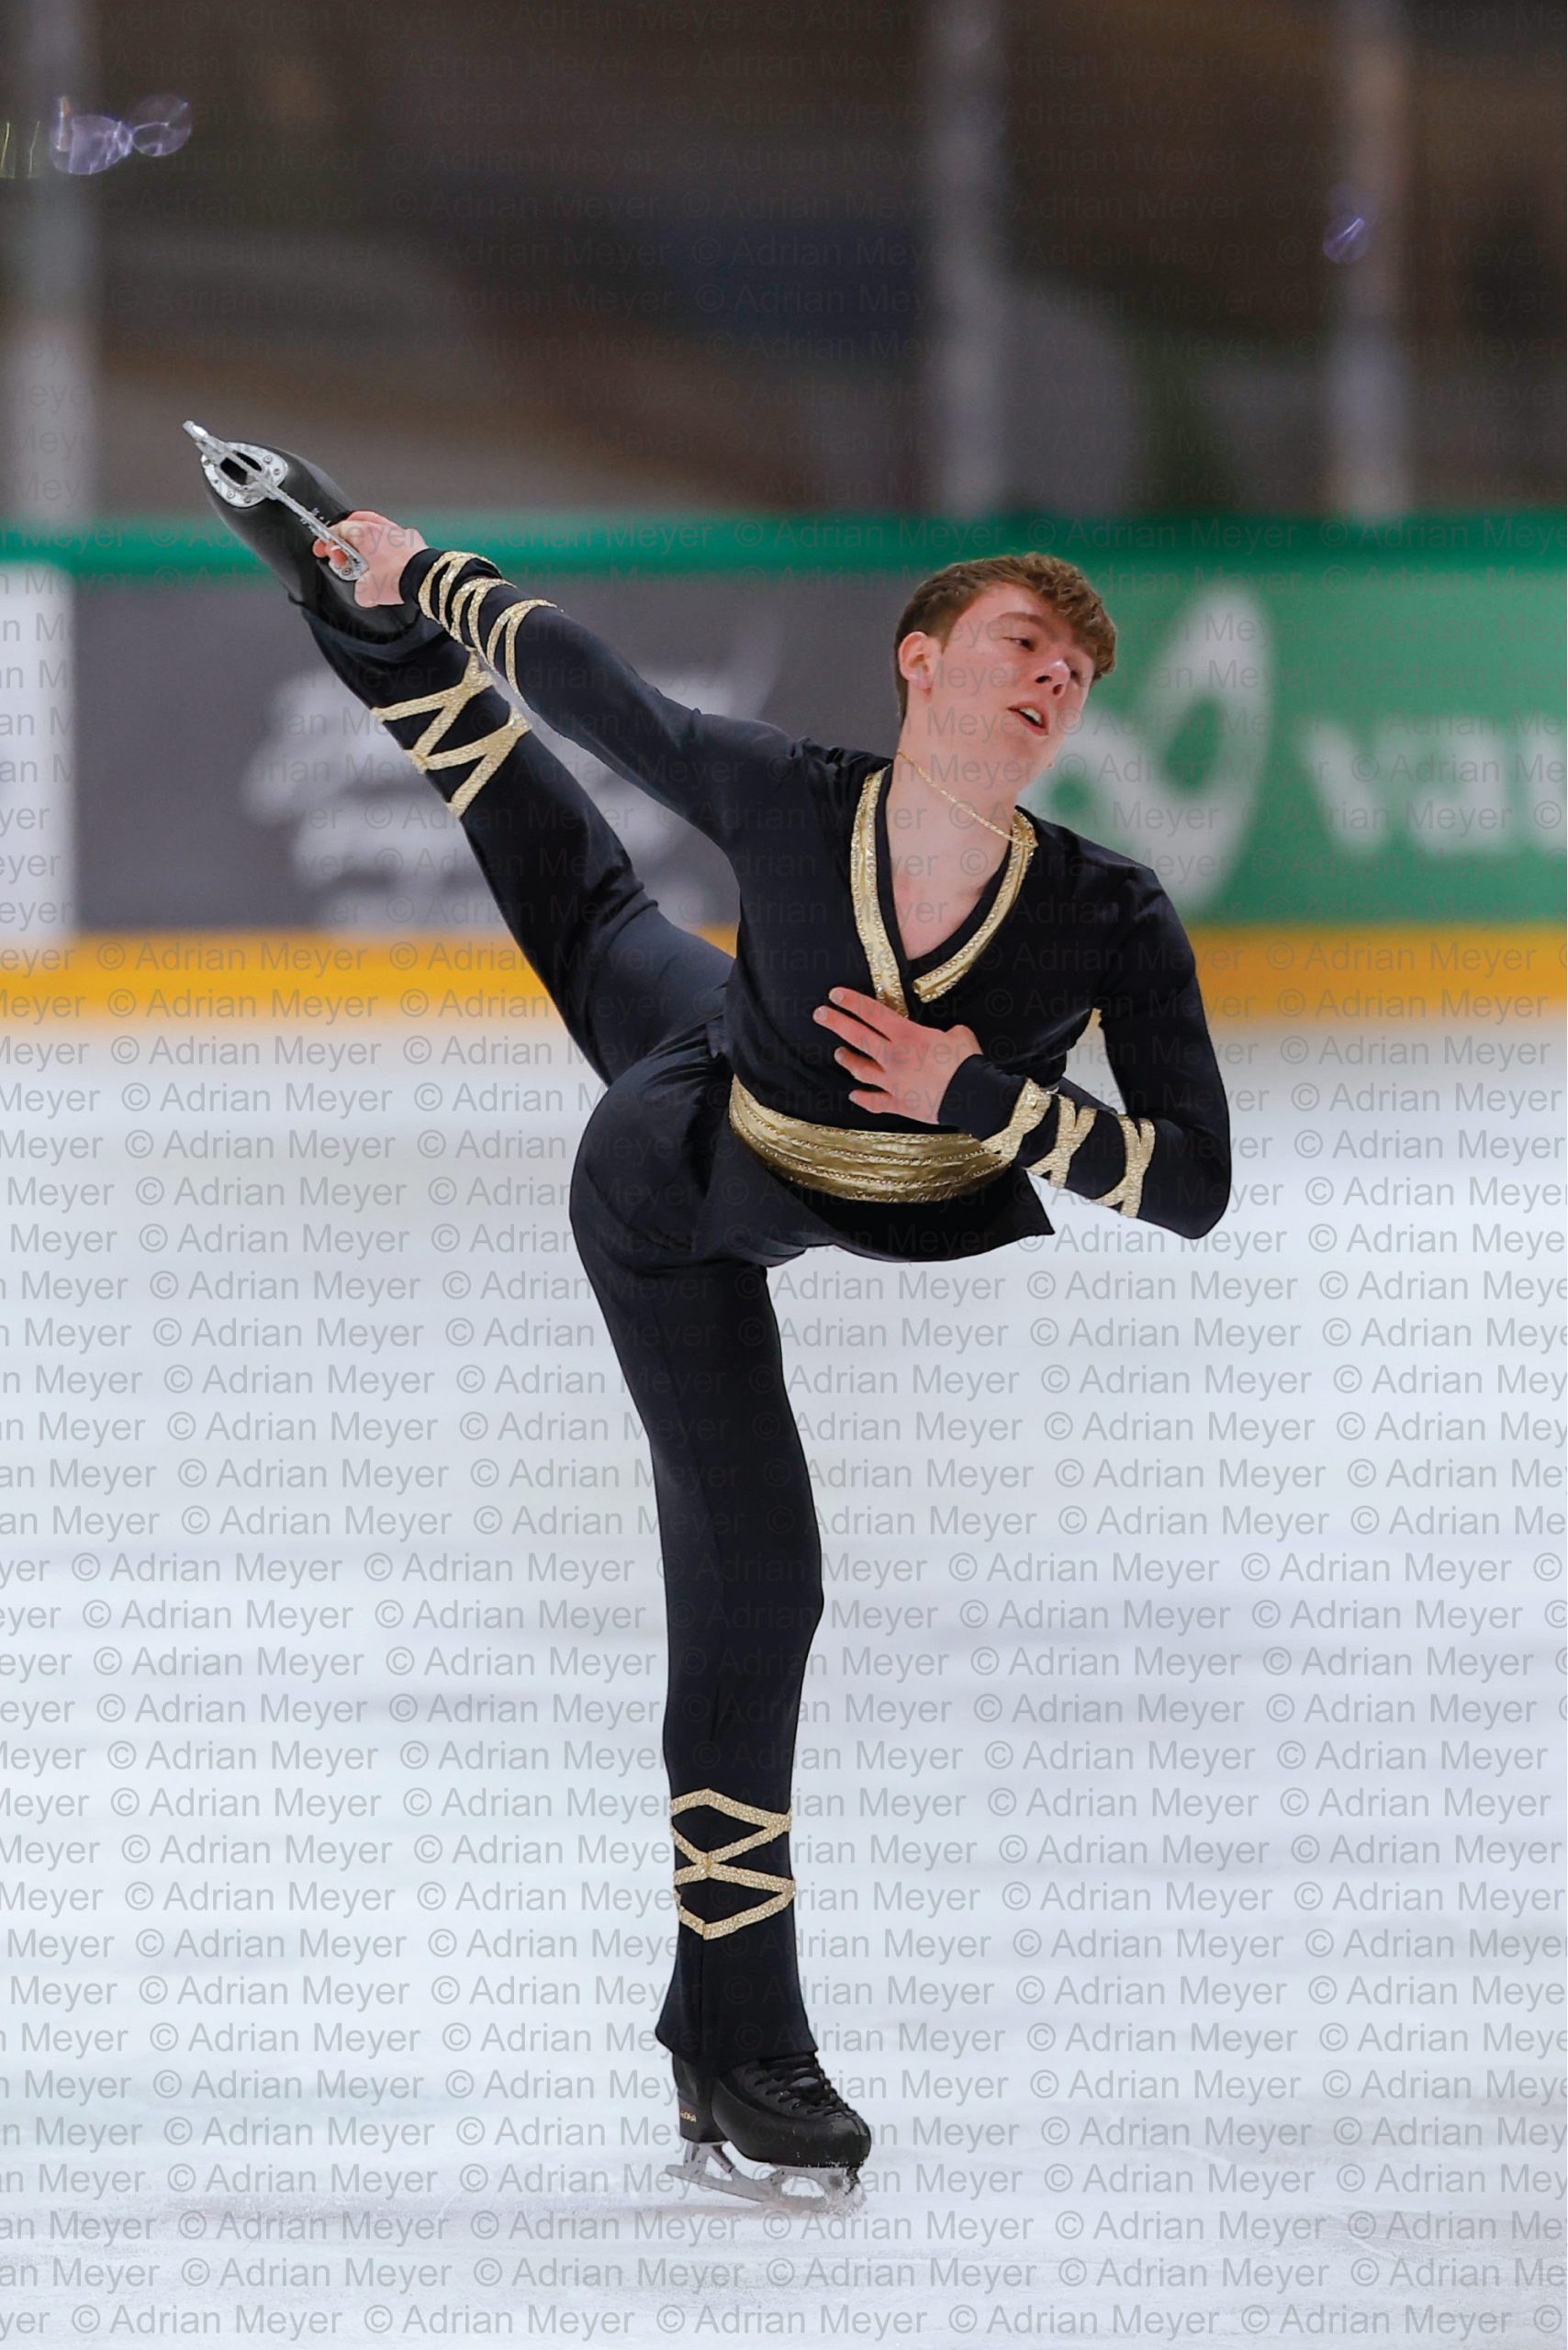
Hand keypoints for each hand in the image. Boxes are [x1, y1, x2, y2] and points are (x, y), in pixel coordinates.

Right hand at [311, 509, 427, 607]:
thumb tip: (362, 593)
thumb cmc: (398, 578)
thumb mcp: (367, 591)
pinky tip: (387, 558)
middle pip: (355, 522)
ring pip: (375, 526)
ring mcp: (398, 531)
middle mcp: (380, 527)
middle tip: (341, 551)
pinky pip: (394, 537)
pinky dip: (386, 544)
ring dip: (366, 538)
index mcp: (363, 533)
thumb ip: (359, 590)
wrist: (425, 578)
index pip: (338, 530)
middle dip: (344, 536)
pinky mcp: (412, 539)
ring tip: (362, 554)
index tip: (323, 550)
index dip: (327, 542)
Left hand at [813, 986, 982, 1124]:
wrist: (972, 1096)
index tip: (834, 994)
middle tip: (819, 1015)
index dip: (851, 1002)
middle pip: (857, 1037)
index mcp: (907, 1036)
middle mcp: (893, 1057)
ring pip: (861, 1069)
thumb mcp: (959, 1035)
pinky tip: (853, 1094)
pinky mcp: (899, 1103)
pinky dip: (862, 1098)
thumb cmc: (967, 1063)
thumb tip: (949, 1034)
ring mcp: (893, 1082)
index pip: (872, 1013)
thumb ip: (945, 1032)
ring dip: (847, 1060)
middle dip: (836, 1023)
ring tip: (838, 1054)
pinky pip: (874, 1102)